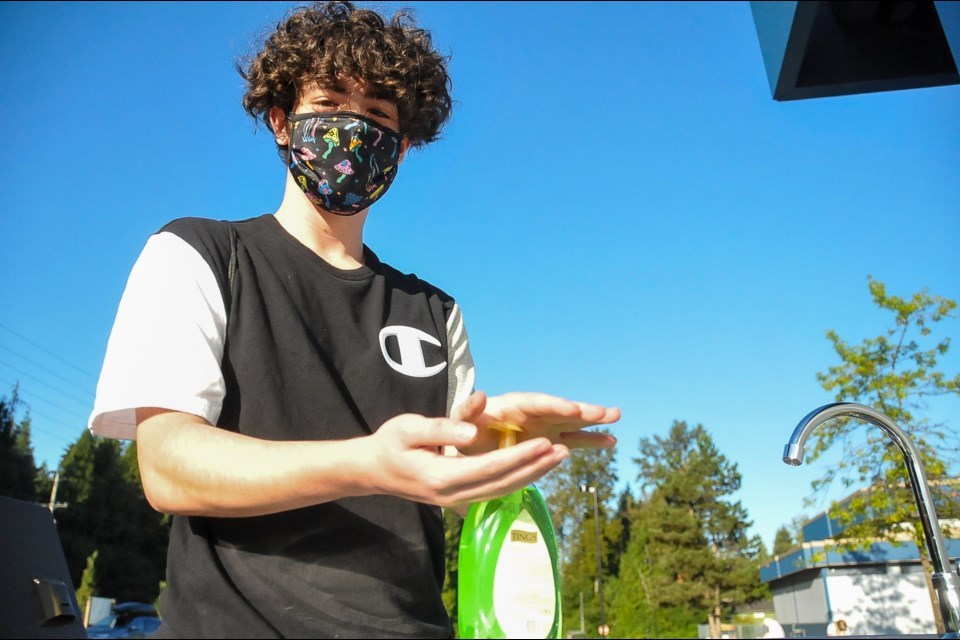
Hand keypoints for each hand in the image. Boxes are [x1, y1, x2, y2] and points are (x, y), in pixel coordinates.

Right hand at [364, 412, 569, 507]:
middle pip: (503, 482)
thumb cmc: (390, 443)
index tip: (544, 443)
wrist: (373, 469)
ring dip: (532, 475)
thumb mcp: (408, 428)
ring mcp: (457, 500)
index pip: (490, 467)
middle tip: (564, 450)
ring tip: (558, 458)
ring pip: (502, 490)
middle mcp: (453, 494)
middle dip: (535, 467)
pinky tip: (535, 467)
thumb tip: (470, 432)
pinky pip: (495, 490)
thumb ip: (442, 430)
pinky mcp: (460, 498)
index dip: (519, 456)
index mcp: (442, 476)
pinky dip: (518, 479)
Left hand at [451, 391, 619, 455]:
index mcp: (513, 405)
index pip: (537, 403)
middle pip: (560, 410)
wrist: (467, 446)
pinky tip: (612, 441)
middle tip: (605, 413)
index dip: (555, 406)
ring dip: (593, 422)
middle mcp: (533, 413)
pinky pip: (574, 440)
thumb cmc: (463, 432)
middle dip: (582, 411)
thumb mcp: (460, 420)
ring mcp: (544, 427)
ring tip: (616, 417)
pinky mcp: (549, 442)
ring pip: (572, 423)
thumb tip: (479, 395)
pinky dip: (591, 440)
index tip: (573, 410)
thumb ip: (468, 409)